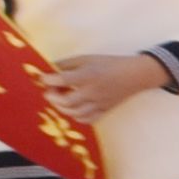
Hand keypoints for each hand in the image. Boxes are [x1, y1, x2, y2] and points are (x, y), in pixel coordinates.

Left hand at [44, 50, 161, 116]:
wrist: (136, 75)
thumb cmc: (110, 64)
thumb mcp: (87, 58)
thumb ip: (67, 64)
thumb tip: (49, 68)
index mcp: (88, 75)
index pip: (61, 80)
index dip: (47, 79)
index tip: (43, 77)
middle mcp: (93, 91)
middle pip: (65, 101)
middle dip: (52, 97)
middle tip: (49, 91)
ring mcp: (99, 103)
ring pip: (74, 113)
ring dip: (62, 108)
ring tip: (60, 100)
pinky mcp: (105, 110)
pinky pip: (87, 119)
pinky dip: (76, 116)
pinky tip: (74, 108)